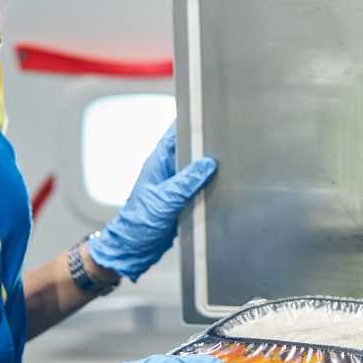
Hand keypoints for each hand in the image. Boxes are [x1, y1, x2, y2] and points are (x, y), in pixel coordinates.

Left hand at [87, 123, 214, 280]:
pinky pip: (199, 187)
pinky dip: (209, 187)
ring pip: (196, 169)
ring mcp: (175, 185)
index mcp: (158, 163)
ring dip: (209, 168)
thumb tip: (208, 164)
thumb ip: (186, 182)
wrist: (133, 250)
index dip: (192, 121)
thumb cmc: (138, 224)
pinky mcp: (182, 200)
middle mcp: (167, 171)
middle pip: (190, 149)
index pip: (175, 132)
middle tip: (226, 140)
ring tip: (229, 162)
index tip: (210, 112)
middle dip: (207, 145)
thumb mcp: (165, 201)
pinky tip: (222, 187)